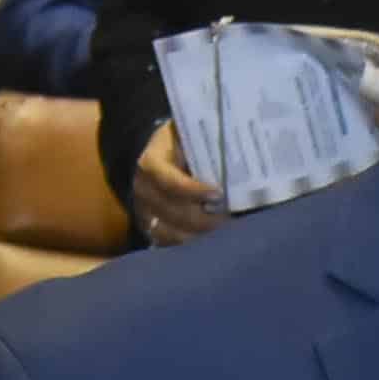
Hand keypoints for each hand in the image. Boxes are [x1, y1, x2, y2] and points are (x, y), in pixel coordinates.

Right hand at [129, 118, 229, 242]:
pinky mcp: (149, 227)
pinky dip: (190, 244)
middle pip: (174, 212)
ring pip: (171, 232)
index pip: (169, 181)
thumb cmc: (178, 143)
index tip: (219, 194)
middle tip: (231, 220)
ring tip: (224, 233)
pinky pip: (168, 242)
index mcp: (150, 163)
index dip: (194, 190)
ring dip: (199, 235)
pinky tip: (210, 241)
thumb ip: (203, 145)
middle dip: (205, 219)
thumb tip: (236, 152)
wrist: (156, 155)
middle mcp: (142, 190)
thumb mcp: (186, 135)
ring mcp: (143, 211)